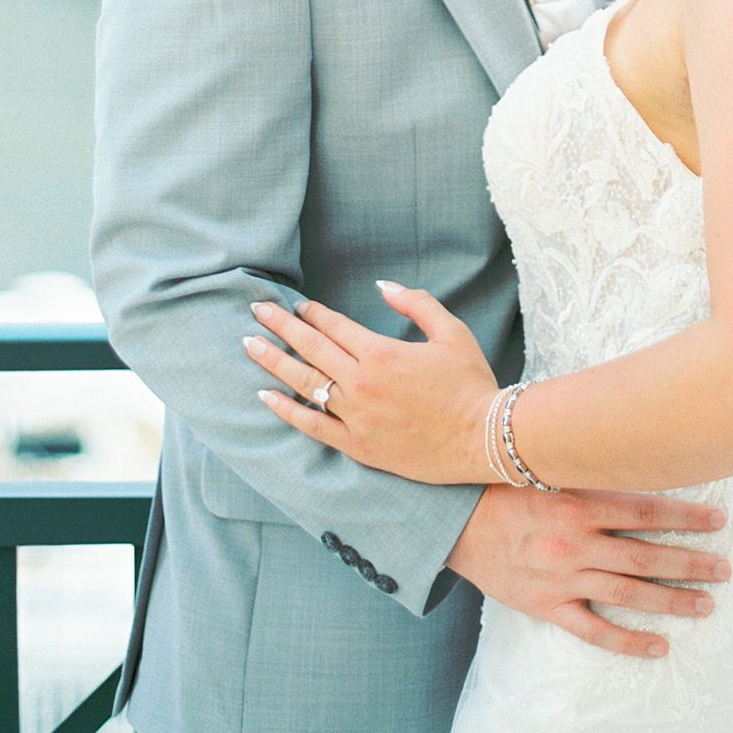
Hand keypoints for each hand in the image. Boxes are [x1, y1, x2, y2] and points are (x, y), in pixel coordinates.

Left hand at [245, 283, 496, 482]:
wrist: (482, 439)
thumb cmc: (470, 383)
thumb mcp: (451, 332)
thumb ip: (416, 303)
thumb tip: (383, 286)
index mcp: (381, 352)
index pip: (334, 326)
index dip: (313, 313)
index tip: (295, 305)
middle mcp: (361, 383)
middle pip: (311, 349)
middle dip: (280, 327)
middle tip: (256, 312)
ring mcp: (356, 417)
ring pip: (304, 384)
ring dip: (274, 363)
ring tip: (250, 346)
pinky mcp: (358, 446)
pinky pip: (312, 427)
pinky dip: (287, 411)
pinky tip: (266, 397)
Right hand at [448, 482, 732, 660]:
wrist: (457, 520)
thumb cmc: (508, 486)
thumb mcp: (551, 468)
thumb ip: (592, 468)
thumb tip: (640, 452)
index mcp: (580, 502)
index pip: (647, 509)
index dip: (686, 515)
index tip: (718, 519)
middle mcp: (576, 542)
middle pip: (646, 555)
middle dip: (690, 562)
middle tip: (724, 569)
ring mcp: (563, 578)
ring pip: (628, 593)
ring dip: (671, 600)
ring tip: (705, 604)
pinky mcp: (548, 605)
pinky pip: (594, 630)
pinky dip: (628, 641)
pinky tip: (659, 646)